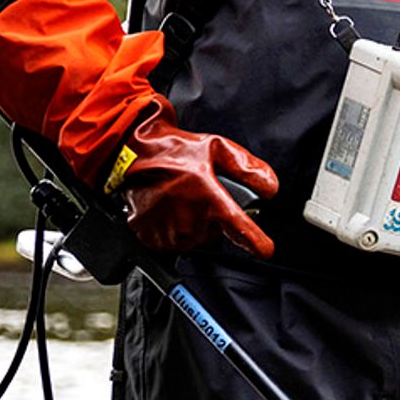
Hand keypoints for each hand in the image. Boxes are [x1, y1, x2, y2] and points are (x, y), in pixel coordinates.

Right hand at [110, 106, 277, 258]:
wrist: (129, 153)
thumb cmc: (172, 150)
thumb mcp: (217, 148)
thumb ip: (248, 169)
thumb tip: (270, 188)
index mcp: (210, 201)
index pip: (241, 231)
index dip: (257, 243)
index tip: (265, 250)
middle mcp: (190, 221)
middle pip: (217, 234)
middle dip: (215, 219)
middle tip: (201, 195)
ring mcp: (169, 232)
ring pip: (196, 239)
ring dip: (195, 225)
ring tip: (183, 200)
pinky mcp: (151, 238)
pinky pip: (174, 242)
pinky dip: (175, 230)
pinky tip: (170, 210)